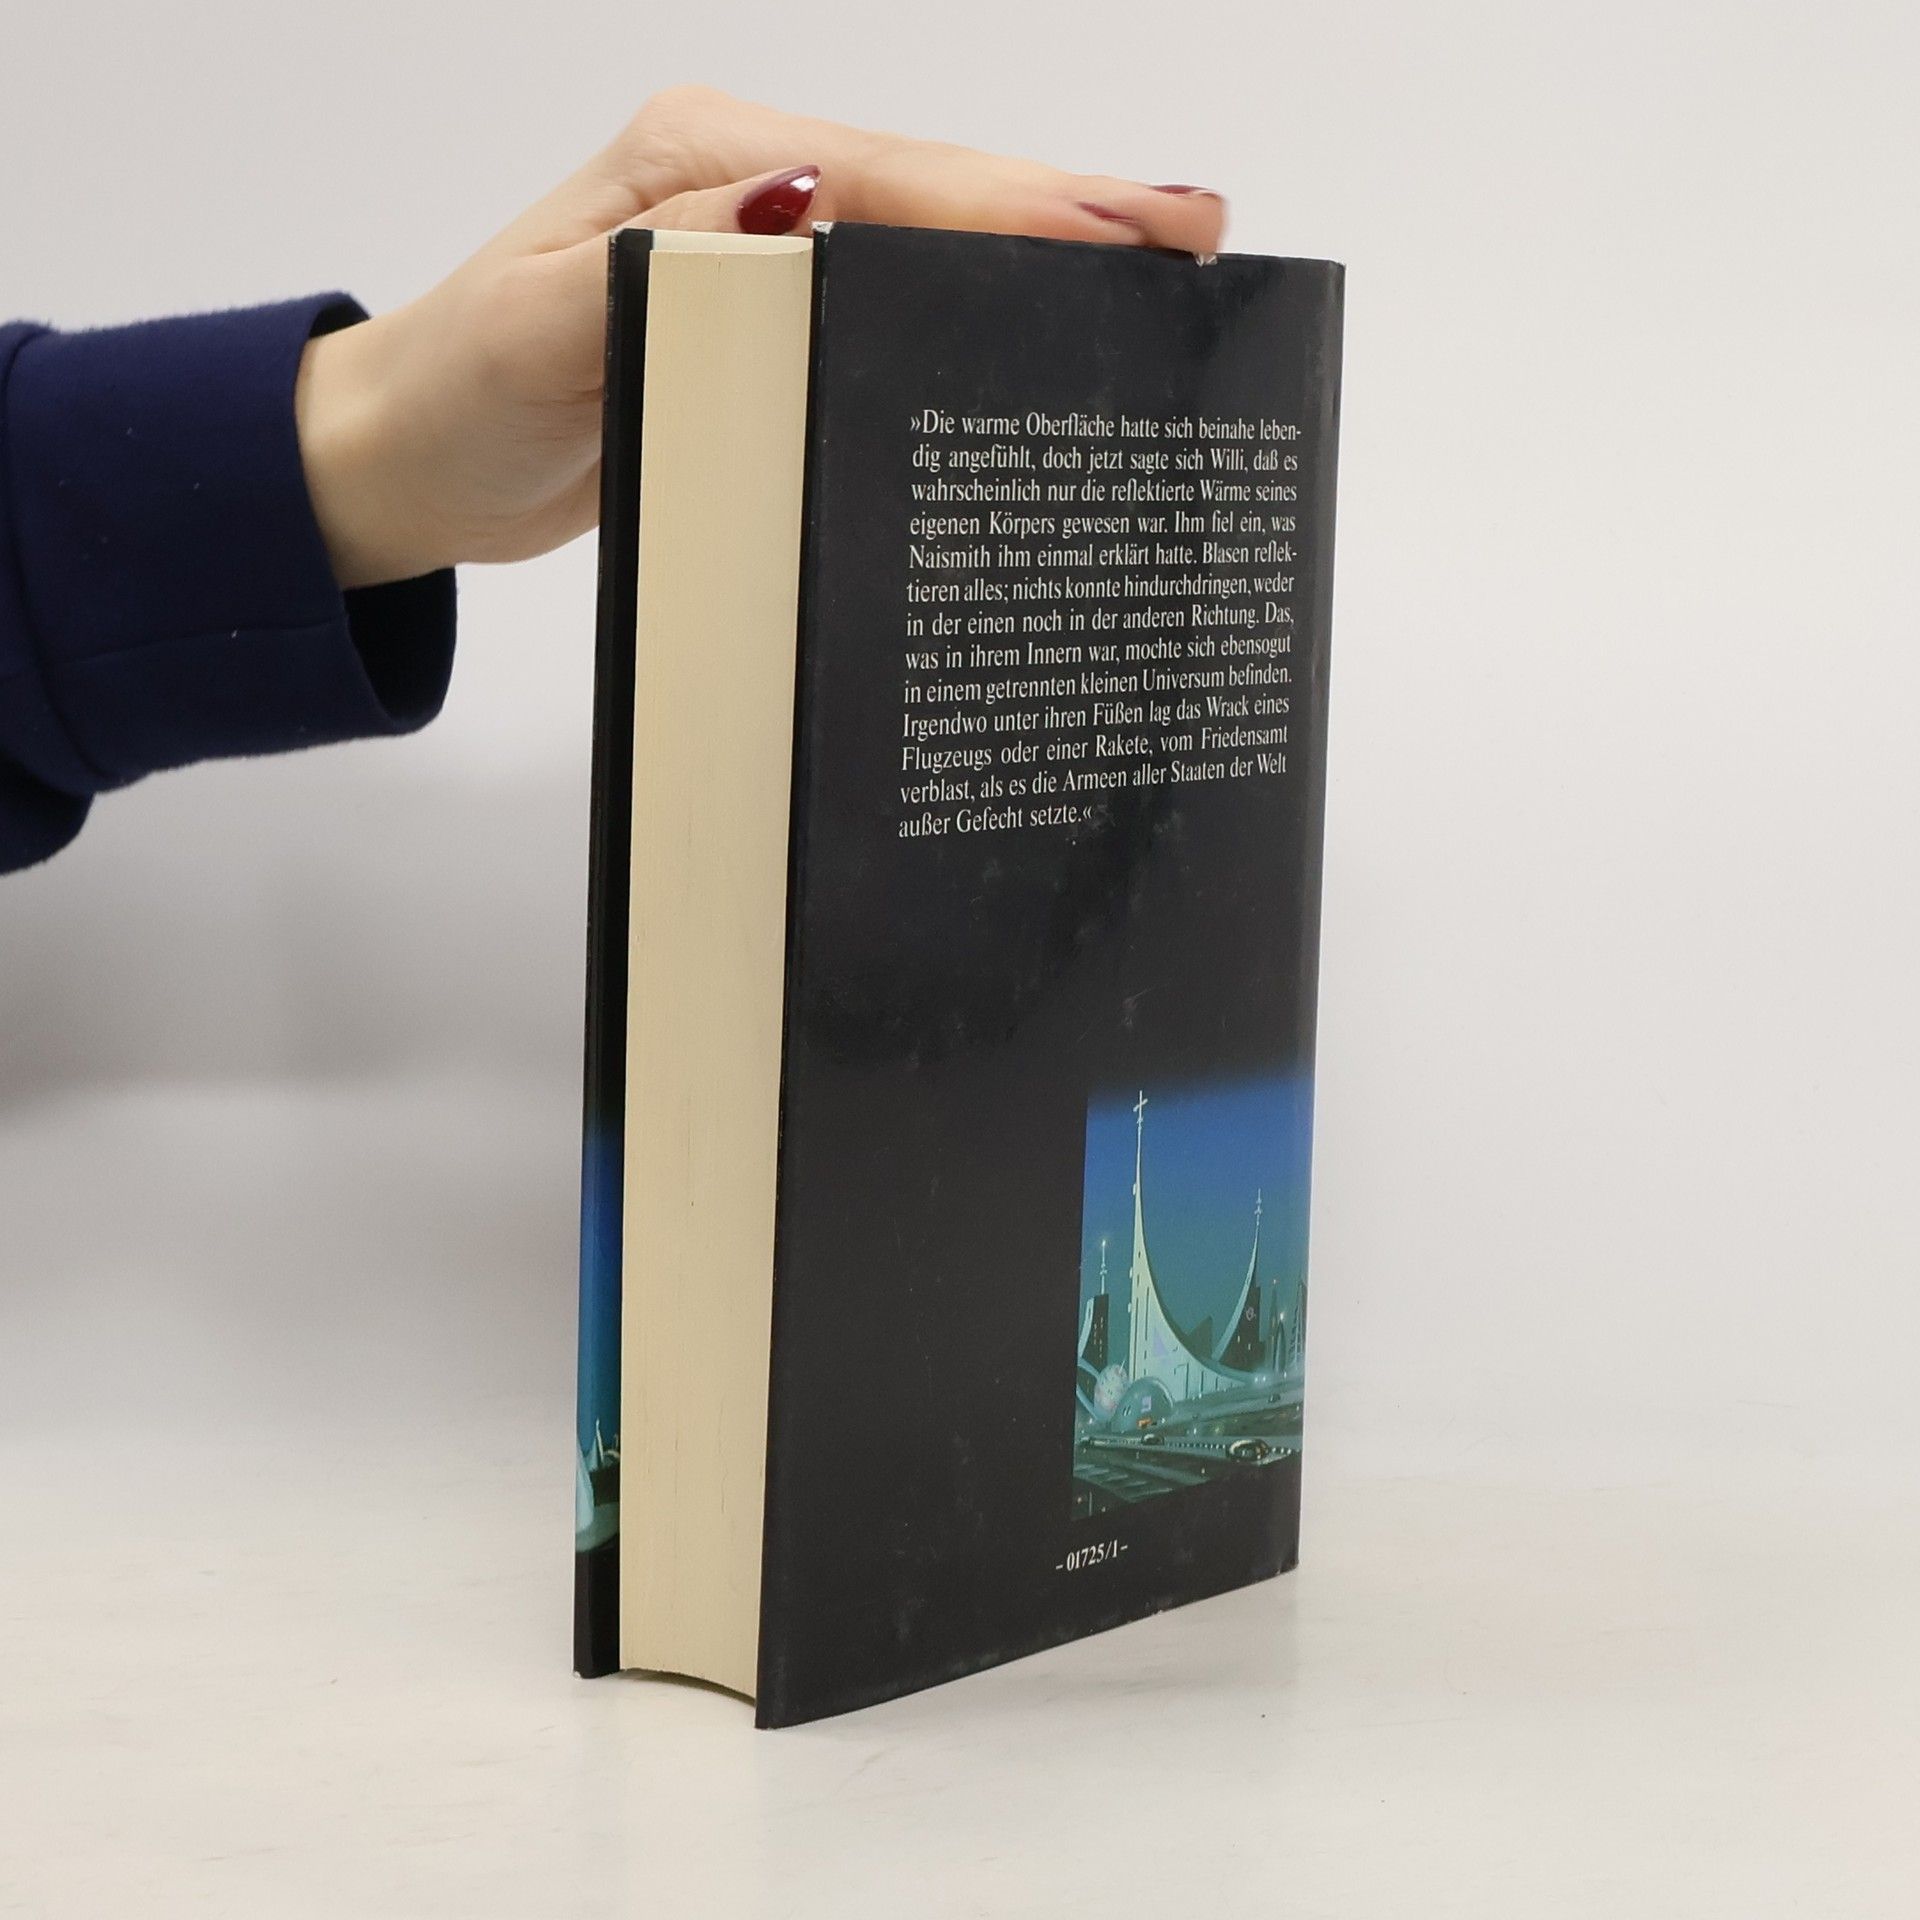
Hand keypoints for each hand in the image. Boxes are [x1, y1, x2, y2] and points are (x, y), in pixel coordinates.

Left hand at [295, 88, 1227, 588]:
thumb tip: (812, 201)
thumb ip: (675, 263)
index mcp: (704, 163)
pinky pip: (888, 306)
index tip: (1132, 230)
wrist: (410, 459)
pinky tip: (1032, 336)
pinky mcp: (762, 322)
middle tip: (1196, 234)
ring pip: (927, 243)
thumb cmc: (463, 391)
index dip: (1019, 204)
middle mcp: (745, 188)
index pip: (893, 176)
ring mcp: (760, 253)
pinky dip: (968, 313)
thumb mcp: (551, 324)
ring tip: (1154, 273)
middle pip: (936, 191)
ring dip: (1037, 258)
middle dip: (1067, 212)